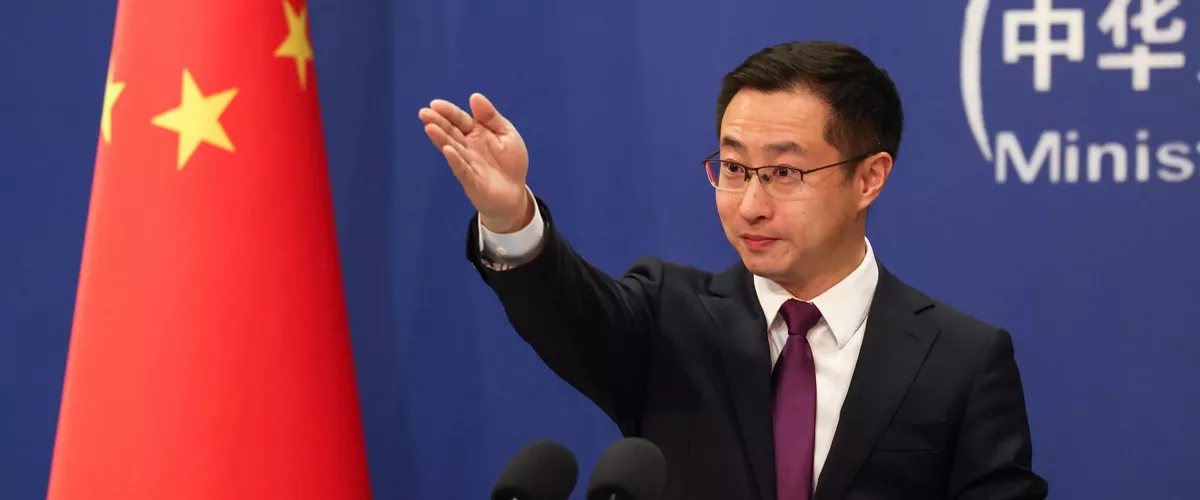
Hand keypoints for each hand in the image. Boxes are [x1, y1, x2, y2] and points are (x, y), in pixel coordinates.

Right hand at [420, 93, 531, 232]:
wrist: (514, 193)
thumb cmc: (510, 162)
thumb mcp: (506, 133)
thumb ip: (491, 117)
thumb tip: (474, 96)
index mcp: (476, 133)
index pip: (459, 119)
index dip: (448, 111)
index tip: (435, 104)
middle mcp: (468, 147)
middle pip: (451, 132)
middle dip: (437, 122)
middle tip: (423, 113)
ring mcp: (467, 164)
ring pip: (452, 149)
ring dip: (441, 139)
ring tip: (429, 128)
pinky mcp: (471, 181)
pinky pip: (462, 170)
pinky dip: (455, 160)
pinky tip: (448, 150)